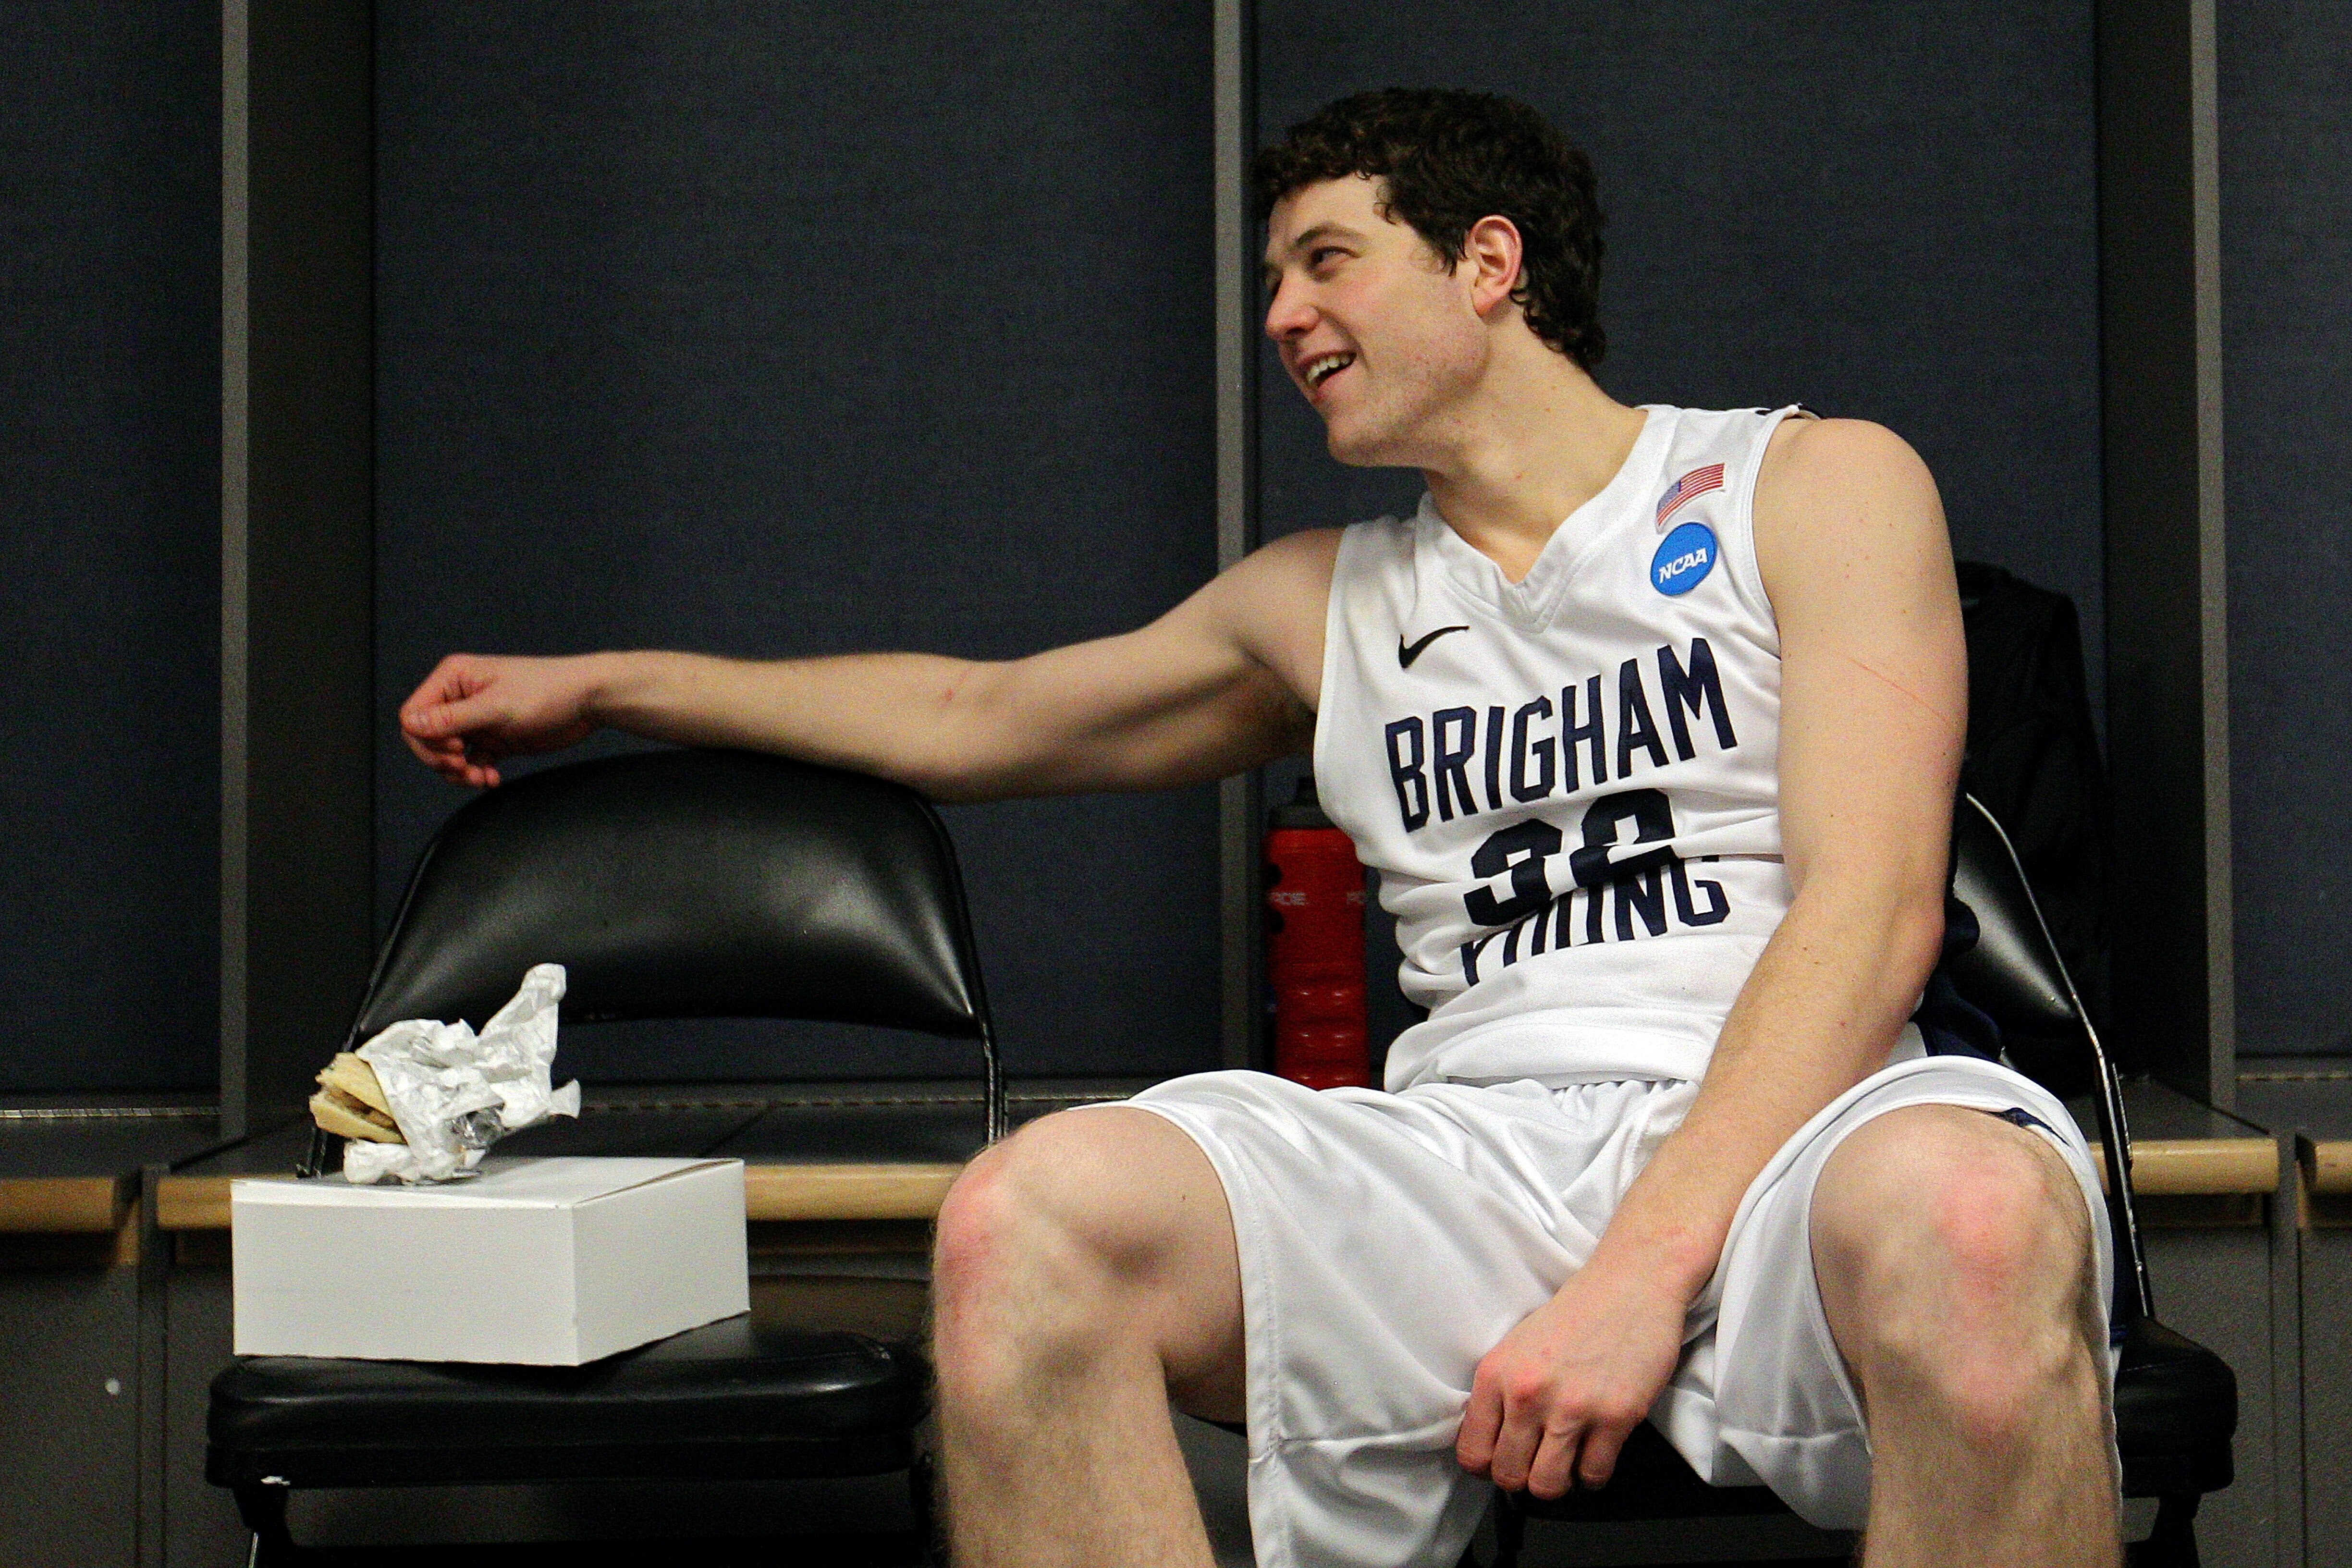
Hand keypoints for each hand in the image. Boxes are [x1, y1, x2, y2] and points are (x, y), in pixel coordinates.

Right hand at [399, 653, 600, 786]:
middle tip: (465, 767)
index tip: (457, 748)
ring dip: (458, 773)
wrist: (586, 701)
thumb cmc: (547, 690)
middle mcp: (459, 698)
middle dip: (441, 760)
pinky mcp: (492, 738)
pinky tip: (492, 779)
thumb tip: (413, 724)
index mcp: (453, 678)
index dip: (427, 739)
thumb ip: (453, 718)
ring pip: (446, 755)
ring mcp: (475, 720)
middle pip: (425, 738)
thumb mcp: (497, 706)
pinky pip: (469, 764)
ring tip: (480, 777)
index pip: (413, 714)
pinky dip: (475, 775)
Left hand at [1455, 1255, 1689, 1497]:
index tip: (1503, 1461)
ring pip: (1548, 1486)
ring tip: (1565, 1462)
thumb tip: (1490, 1444)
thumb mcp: (1516, 1345)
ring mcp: (1573, 1408)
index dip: (1487, 1467)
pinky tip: (1595, 1453)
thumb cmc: (1574, 1314)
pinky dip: (1593, 1474)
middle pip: (1509, 1476)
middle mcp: (1528, 1394)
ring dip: (1557, 1482)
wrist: (1630, 1284)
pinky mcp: (1616, 1418)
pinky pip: (1594, 1475)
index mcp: (1496, 1374)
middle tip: (1538, 1464)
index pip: (1472, 1453)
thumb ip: (1499, 1393)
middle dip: (1522, 1478)